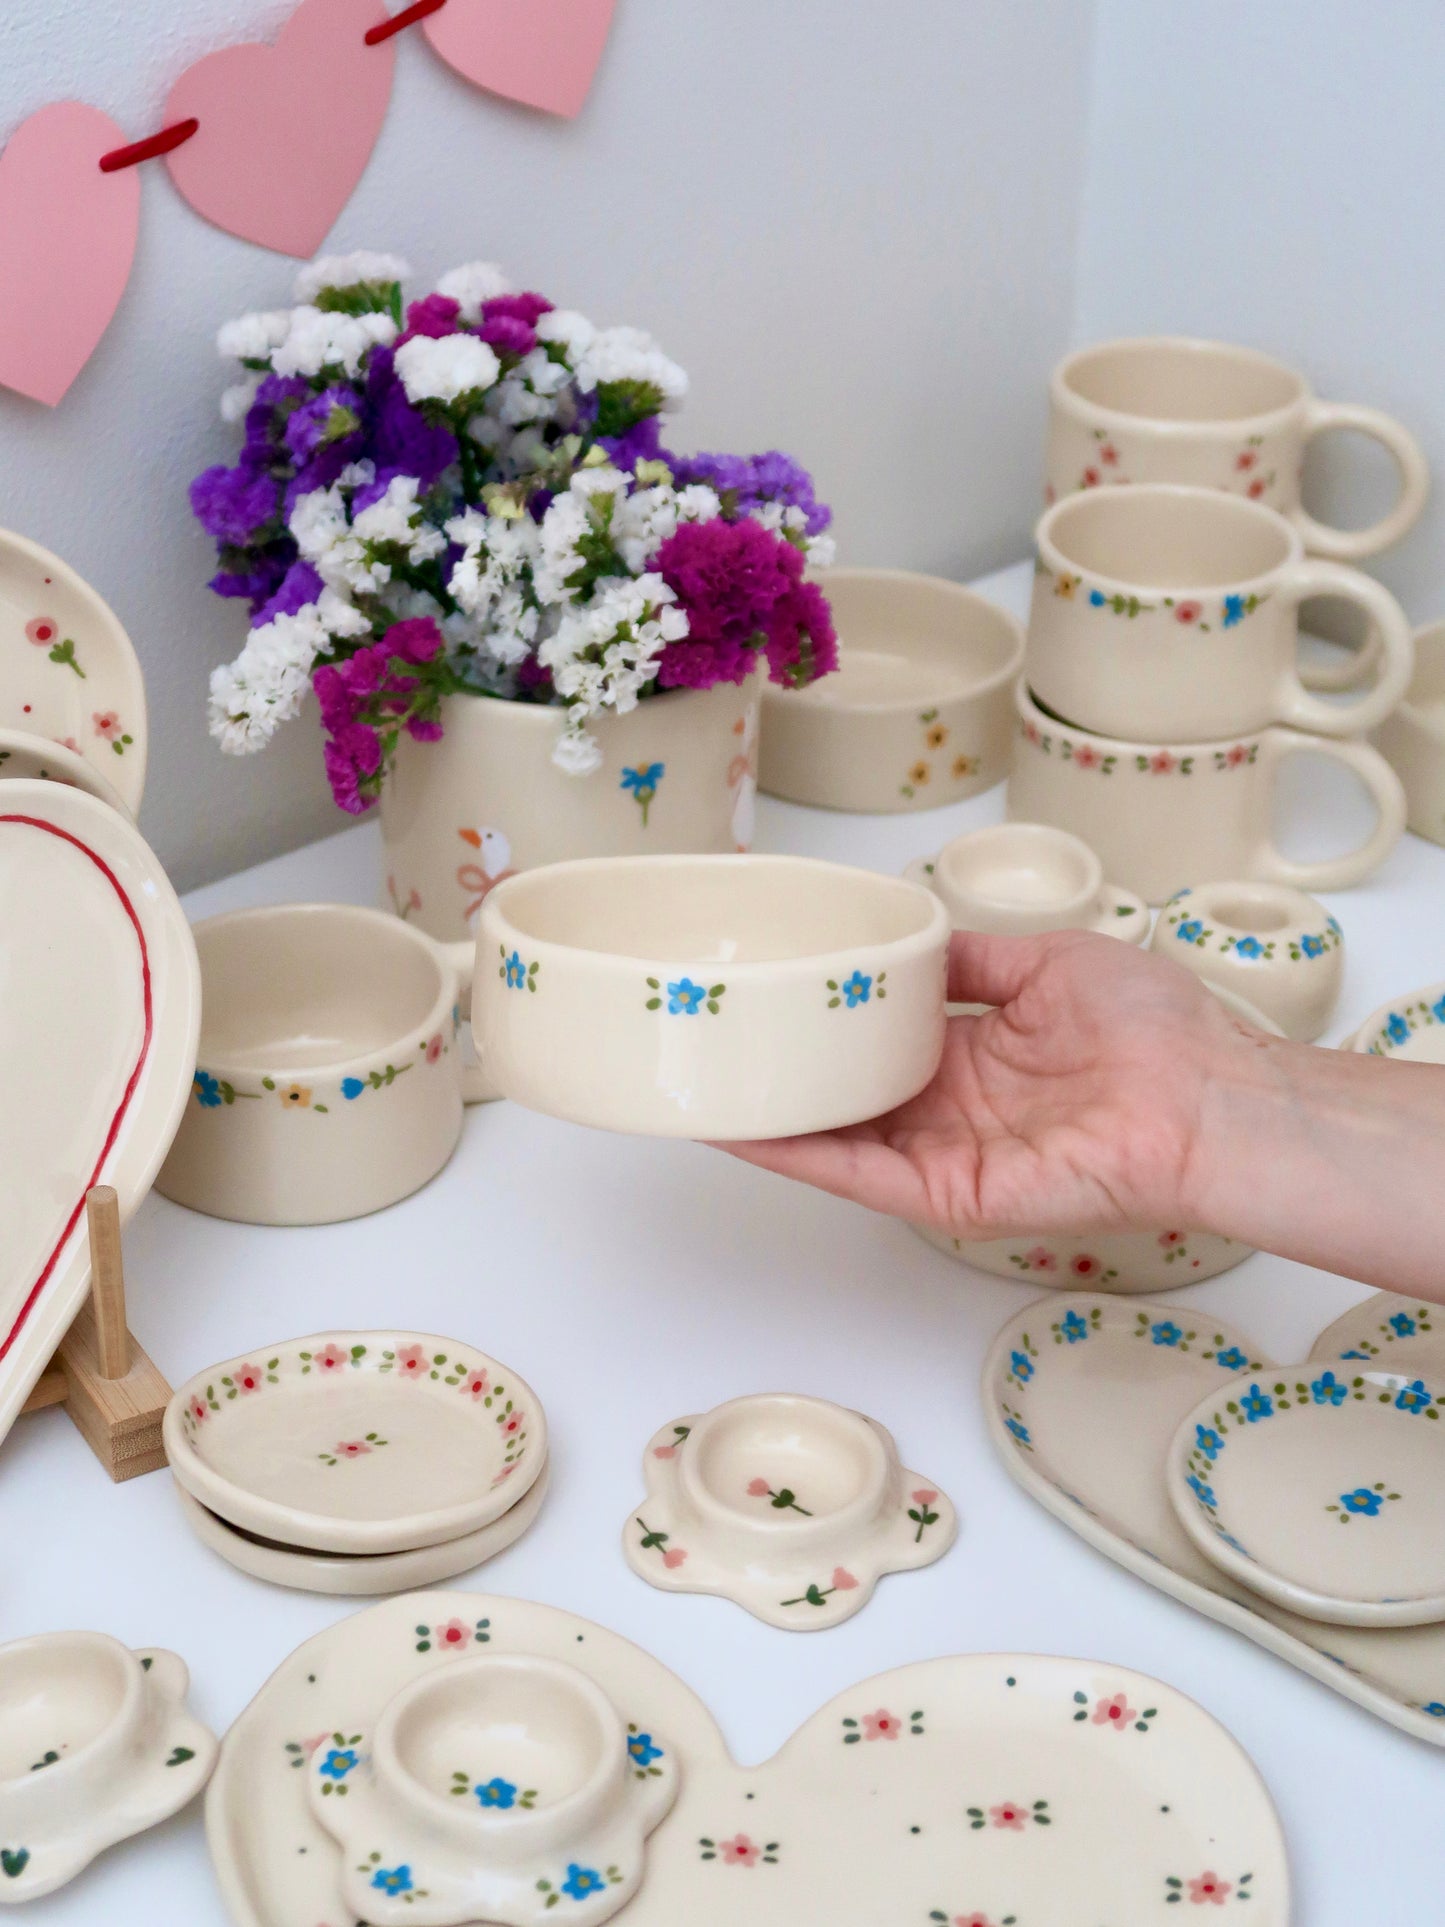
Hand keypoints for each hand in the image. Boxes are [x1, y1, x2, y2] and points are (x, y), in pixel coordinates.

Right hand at [722, 929, 1276, 1237]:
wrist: (1206, 1094)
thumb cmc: (1153, 1029)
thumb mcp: (1046, 962)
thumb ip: (973, 960)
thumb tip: (915, 937)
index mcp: (975, 1053)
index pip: (879, 1045)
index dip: (825, 1025)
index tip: (771, 995)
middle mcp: (953, 1108)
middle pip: (846, 1098)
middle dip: (782, 1075)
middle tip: (709, 1040)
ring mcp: (947, 1154)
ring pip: (837, 1140)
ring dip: (768, 1118)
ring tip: (696, 1085)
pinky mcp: (952, 1193)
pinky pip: (862, 1175)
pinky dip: (800, 1155)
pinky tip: (742, 1129)